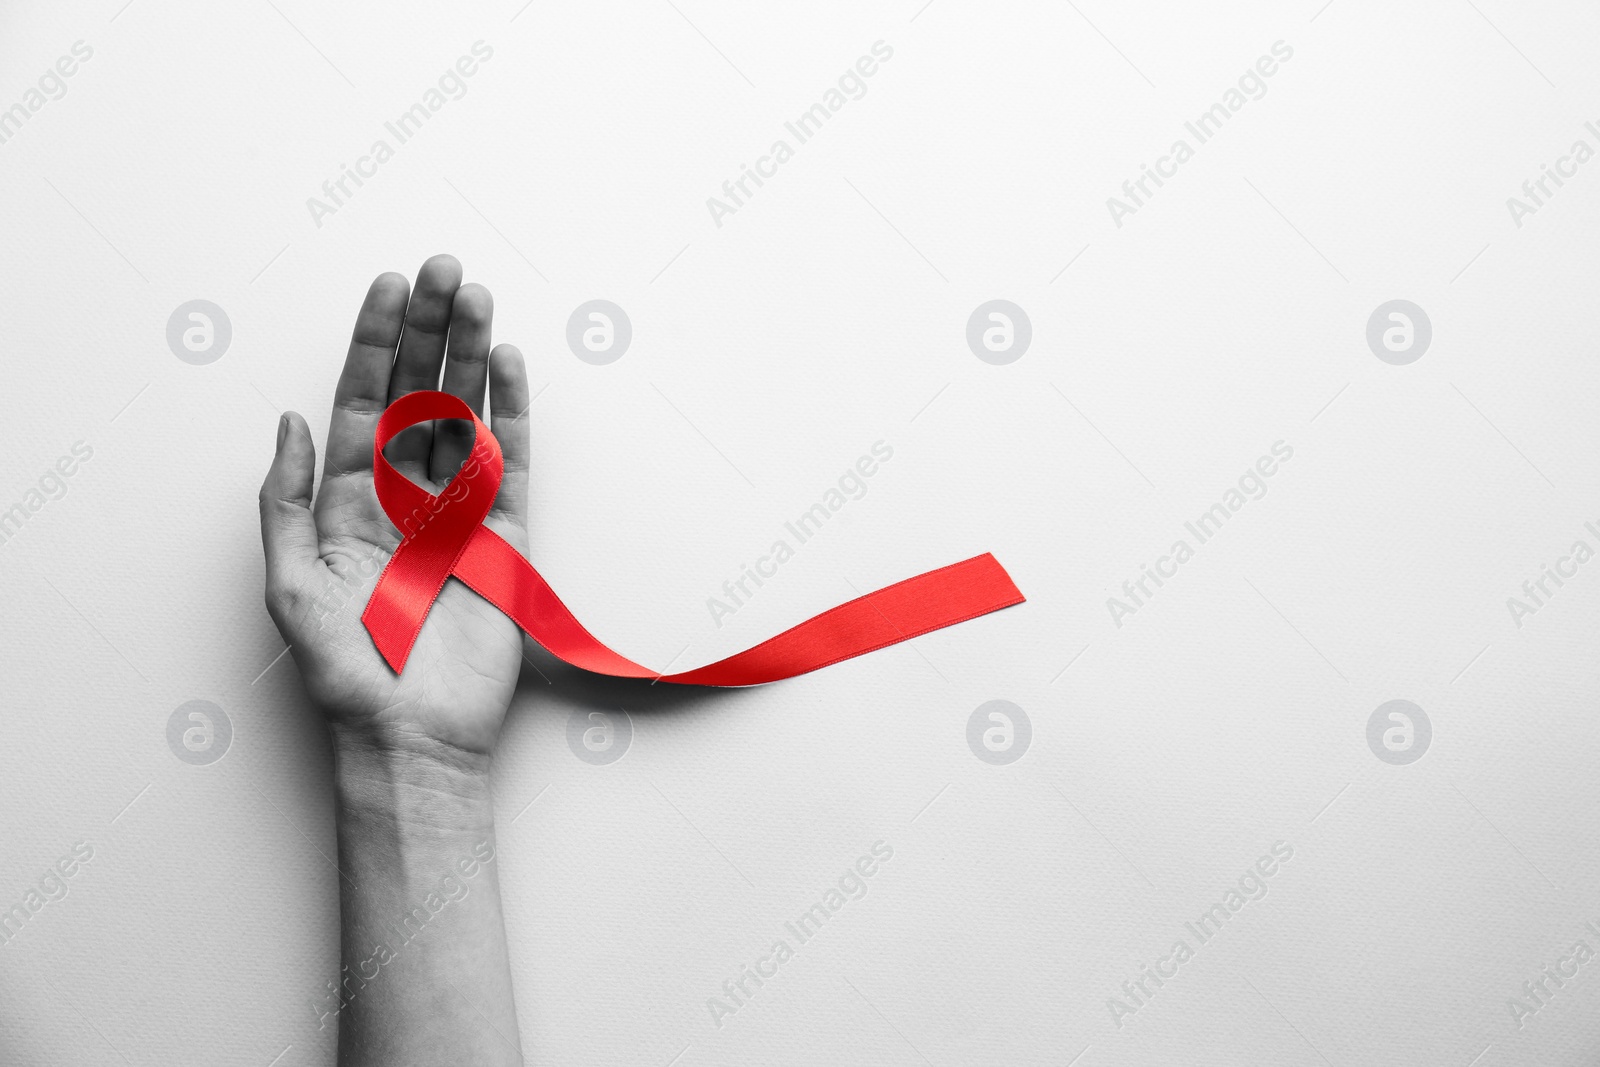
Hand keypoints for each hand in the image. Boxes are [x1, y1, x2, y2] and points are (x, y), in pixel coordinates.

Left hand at [258, 255, 530, 759]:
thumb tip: (289, 420)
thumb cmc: (346, 669)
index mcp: (348, 500)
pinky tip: (510, 367)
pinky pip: (511, 464)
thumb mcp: (288, 584)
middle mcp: (404, 495)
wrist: (413, 733)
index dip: (377, 342)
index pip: (364, 400)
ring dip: (473, 355)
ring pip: (466, 414)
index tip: (392, 287)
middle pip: (420, 391)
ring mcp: (458, 512)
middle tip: (446, 269)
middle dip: (432, 328)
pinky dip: (513, 414)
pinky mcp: (505, 538)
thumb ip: (285, 499)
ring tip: (481, 297)